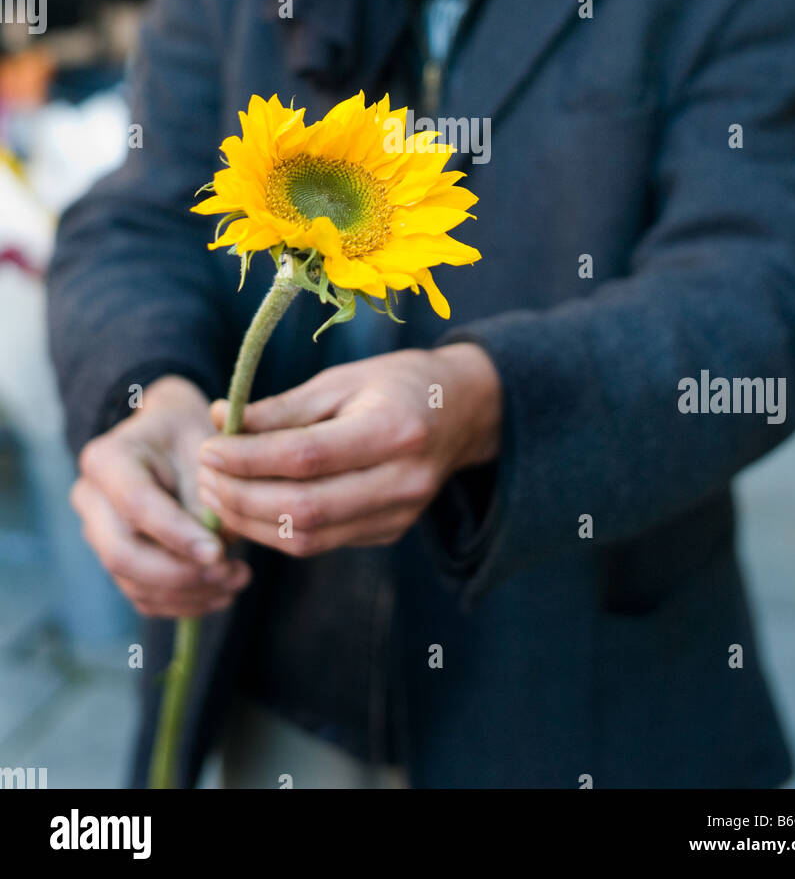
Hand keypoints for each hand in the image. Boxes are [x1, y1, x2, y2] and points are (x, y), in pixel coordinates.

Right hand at [70, 375, 252, 616]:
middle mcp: (92, 499)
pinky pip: (143, 596)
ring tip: (237, 580)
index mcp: (107, 459)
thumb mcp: (206, 442)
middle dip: (179, 573)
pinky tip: (221, 592)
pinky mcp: (116, 560)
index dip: (176, 534)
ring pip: (133, 583)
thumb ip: (208, 489)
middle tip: (229, 572)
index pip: (135, 504)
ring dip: (188, 593)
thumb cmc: (192, 433)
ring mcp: (99, 534)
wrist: (171, 437)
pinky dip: (183, 602)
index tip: (218, 551)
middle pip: (122, 554)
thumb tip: (219, 541)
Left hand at [197, 344, 502, 557]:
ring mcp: (399, 515)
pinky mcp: (390, 533)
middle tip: (203, 478)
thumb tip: (217, 422)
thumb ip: (281, 408)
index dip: (248, 459)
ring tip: (217, 495)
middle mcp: (402, 481)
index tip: (208, 449)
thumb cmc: (395, 383)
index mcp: (393, 430)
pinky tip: (251, 506)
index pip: (306, 457)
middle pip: (304, 509)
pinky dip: (278, 529)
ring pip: (309, 538)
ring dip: (251, 523)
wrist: (462, 411)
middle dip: (241, 499)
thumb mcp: (341, 380)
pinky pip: (322, 542)